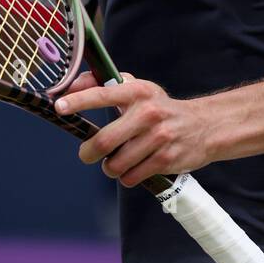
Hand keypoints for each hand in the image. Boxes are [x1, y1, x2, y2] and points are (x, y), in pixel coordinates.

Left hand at [56, 72, 213, 186]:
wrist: (204, 126)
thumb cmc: (160, 108)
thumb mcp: (138, 90)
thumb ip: (105, 85)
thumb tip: (71, 85)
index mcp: (138, 92)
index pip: (103, 93)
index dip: (78, 101)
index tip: (59, 107)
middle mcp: (148, 112)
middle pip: (105, 141)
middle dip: (89, 153)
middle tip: (87, 154)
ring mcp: (159, 137)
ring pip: (116, 164)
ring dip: (111, 167)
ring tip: (118, 161)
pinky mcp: (166, 159)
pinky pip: (131, 177)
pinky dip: (127, 177)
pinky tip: (135, 168)